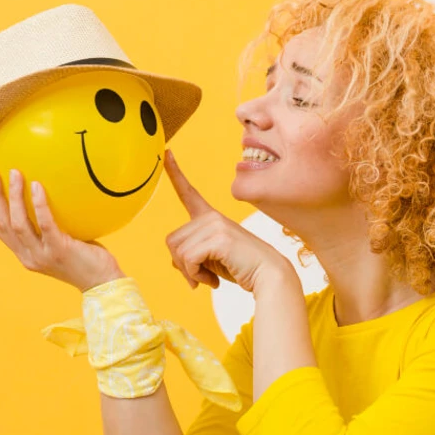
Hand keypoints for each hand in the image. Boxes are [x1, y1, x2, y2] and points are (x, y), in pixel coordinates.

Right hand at [0, 168, 124, 292]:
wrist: (103, 283)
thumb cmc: (86, 260)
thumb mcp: (60, 244)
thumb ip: (49, 228)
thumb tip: (47, 195)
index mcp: (25, 255)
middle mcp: (29, 256)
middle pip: (2, 224)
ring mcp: (42, 255)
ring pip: (18, 224)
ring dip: (13, 197)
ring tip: (13, 173)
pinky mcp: (59, 250)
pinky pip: (45, 224)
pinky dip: (38, 205)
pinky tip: (37, 186)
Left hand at [163, 150, 290, 292]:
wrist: (269, 275)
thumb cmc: (241, 268)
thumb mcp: (211, 258)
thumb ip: (191, 253)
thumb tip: (175, 260)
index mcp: (210, 216)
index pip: (188, 192)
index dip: (175, 173)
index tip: (165, 153)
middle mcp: (211, 216)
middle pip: (172, 241)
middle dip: (182, 264)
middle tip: (201, 276)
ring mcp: (215, 224)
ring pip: (178, 252)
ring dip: (190, 272)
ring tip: (209, 277)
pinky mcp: (218, 238)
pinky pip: (188, 259)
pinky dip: (196, 275)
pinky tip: (213, 281)